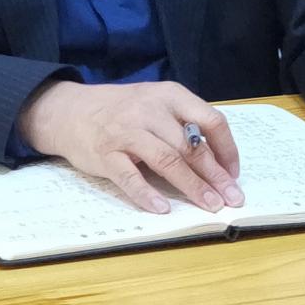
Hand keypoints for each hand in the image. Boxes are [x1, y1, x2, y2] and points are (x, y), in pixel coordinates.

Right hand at [17, 80, 243, 213]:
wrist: (70, 110)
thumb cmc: (121, 110)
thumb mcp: (154, 103)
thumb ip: (181, 124)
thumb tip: (217, 163)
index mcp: (168, 95)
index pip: (210, 120)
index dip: (227, 149)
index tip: (233, 173)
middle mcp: (149, 109)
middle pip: (190, 146)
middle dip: (215, 176)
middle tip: (232, 199)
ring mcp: (126, 131)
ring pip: (167, 160)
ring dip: (192, 186)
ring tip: (209, 206)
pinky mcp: (106, 153)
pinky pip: (130, 177)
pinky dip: (148, 194)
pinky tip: (163, 209)